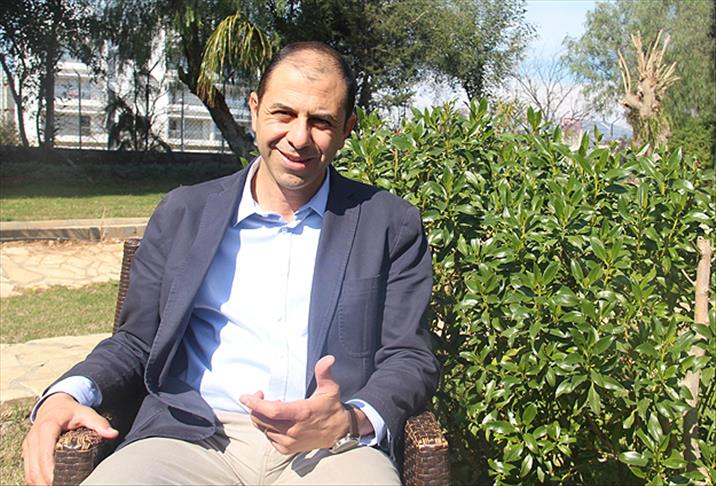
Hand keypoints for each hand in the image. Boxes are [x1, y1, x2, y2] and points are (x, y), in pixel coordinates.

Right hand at [22, 393, 117, 485]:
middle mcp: (33, 438)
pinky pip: (28, 471)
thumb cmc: (70, 410)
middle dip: (46, 481)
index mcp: (47, 428)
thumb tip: (113, 434)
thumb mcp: (86, 413)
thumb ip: (99, 423)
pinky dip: (36, 480)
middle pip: (35, 468)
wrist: (54, 405)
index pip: (45, 455)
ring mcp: (28, 446)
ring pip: (29, 472)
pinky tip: (48, 484)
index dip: (50, 471)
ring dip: (40, 483)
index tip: (61, 480)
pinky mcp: (27, 452)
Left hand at [240, 355, 368, 453]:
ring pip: (263, 428)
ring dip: (262, 416)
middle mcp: (293, 430)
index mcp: (301, 413)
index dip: (255, 404)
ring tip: (272, 406)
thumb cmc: (331, 408)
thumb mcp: (330, 389)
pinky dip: (267, 427)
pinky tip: (276, 420)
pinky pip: (268, 437)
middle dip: (255, 406)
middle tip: (260, 395)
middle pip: (262, 420)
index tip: (244, 396)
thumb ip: (324, 373)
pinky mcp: (287, 449)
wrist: (338, 432)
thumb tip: (328, 358)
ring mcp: (289, 442)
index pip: (272, 411)